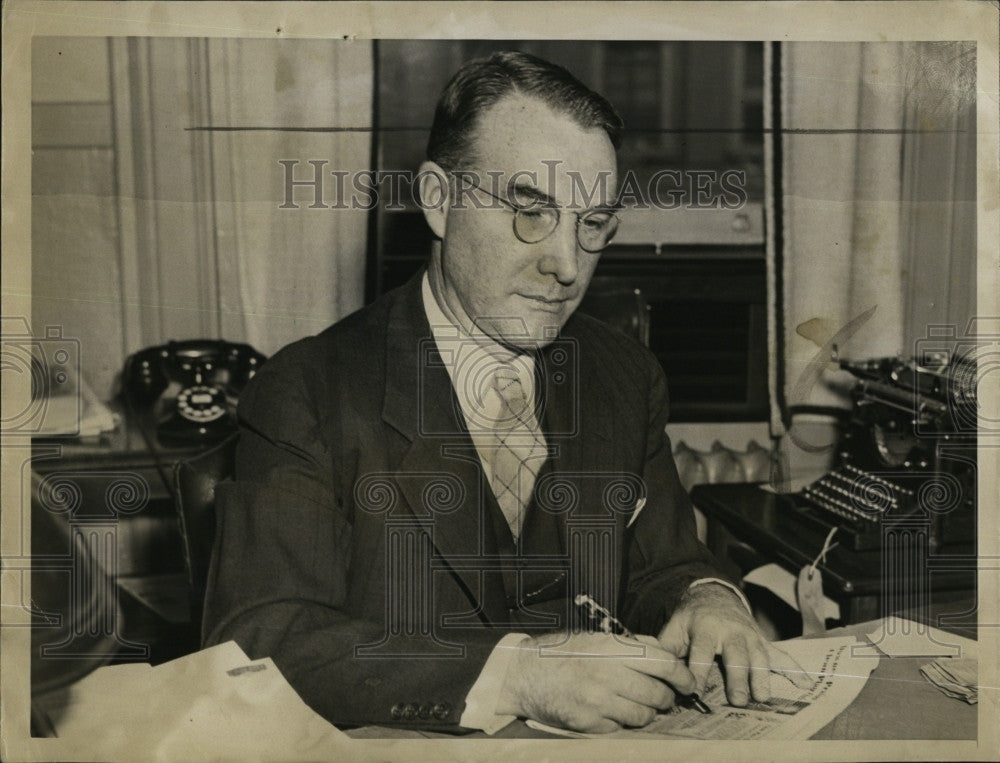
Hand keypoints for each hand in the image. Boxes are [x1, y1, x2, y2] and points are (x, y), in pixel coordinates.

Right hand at [497, 631, 696, 732]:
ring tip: (639, 705)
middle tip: (665, 697)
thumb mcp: (596, 639)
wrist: (524, 674)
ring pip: (643, 716)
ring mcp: (596, 702)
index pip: (661, 663)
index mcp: (611, 649)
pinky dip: (622, 723)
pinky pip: (620, 728)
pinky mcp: (587, 724)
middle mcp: (606, 674)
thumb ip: (631, 645)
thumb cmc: (563, 654)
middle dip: (667, 698)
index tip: (688, 683)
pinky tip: (613, 711)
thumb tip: (665, 653)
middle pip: (657, 694)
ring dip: (647, 713)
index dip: (682, 675)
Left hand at [657, 583, 811, 705]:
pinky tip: (807, 683)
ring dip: (762, 677)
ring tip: (762, 697)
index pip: (701, 650)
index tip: (695, 691)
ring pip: (760, 657)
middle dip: (738, 677)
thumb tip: (652, 664)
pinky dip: (795, 669)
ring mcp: (751, 637)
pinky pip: (782, 655)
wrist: (716, 596)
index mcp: (705, 627)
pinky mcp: (764, 643)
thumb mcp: (675, 627)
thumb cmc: (692, 619)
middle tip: (738, 700)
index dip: (698, 670)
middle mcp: (731, 631)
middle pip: (736, 654)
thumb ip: (665, 646)